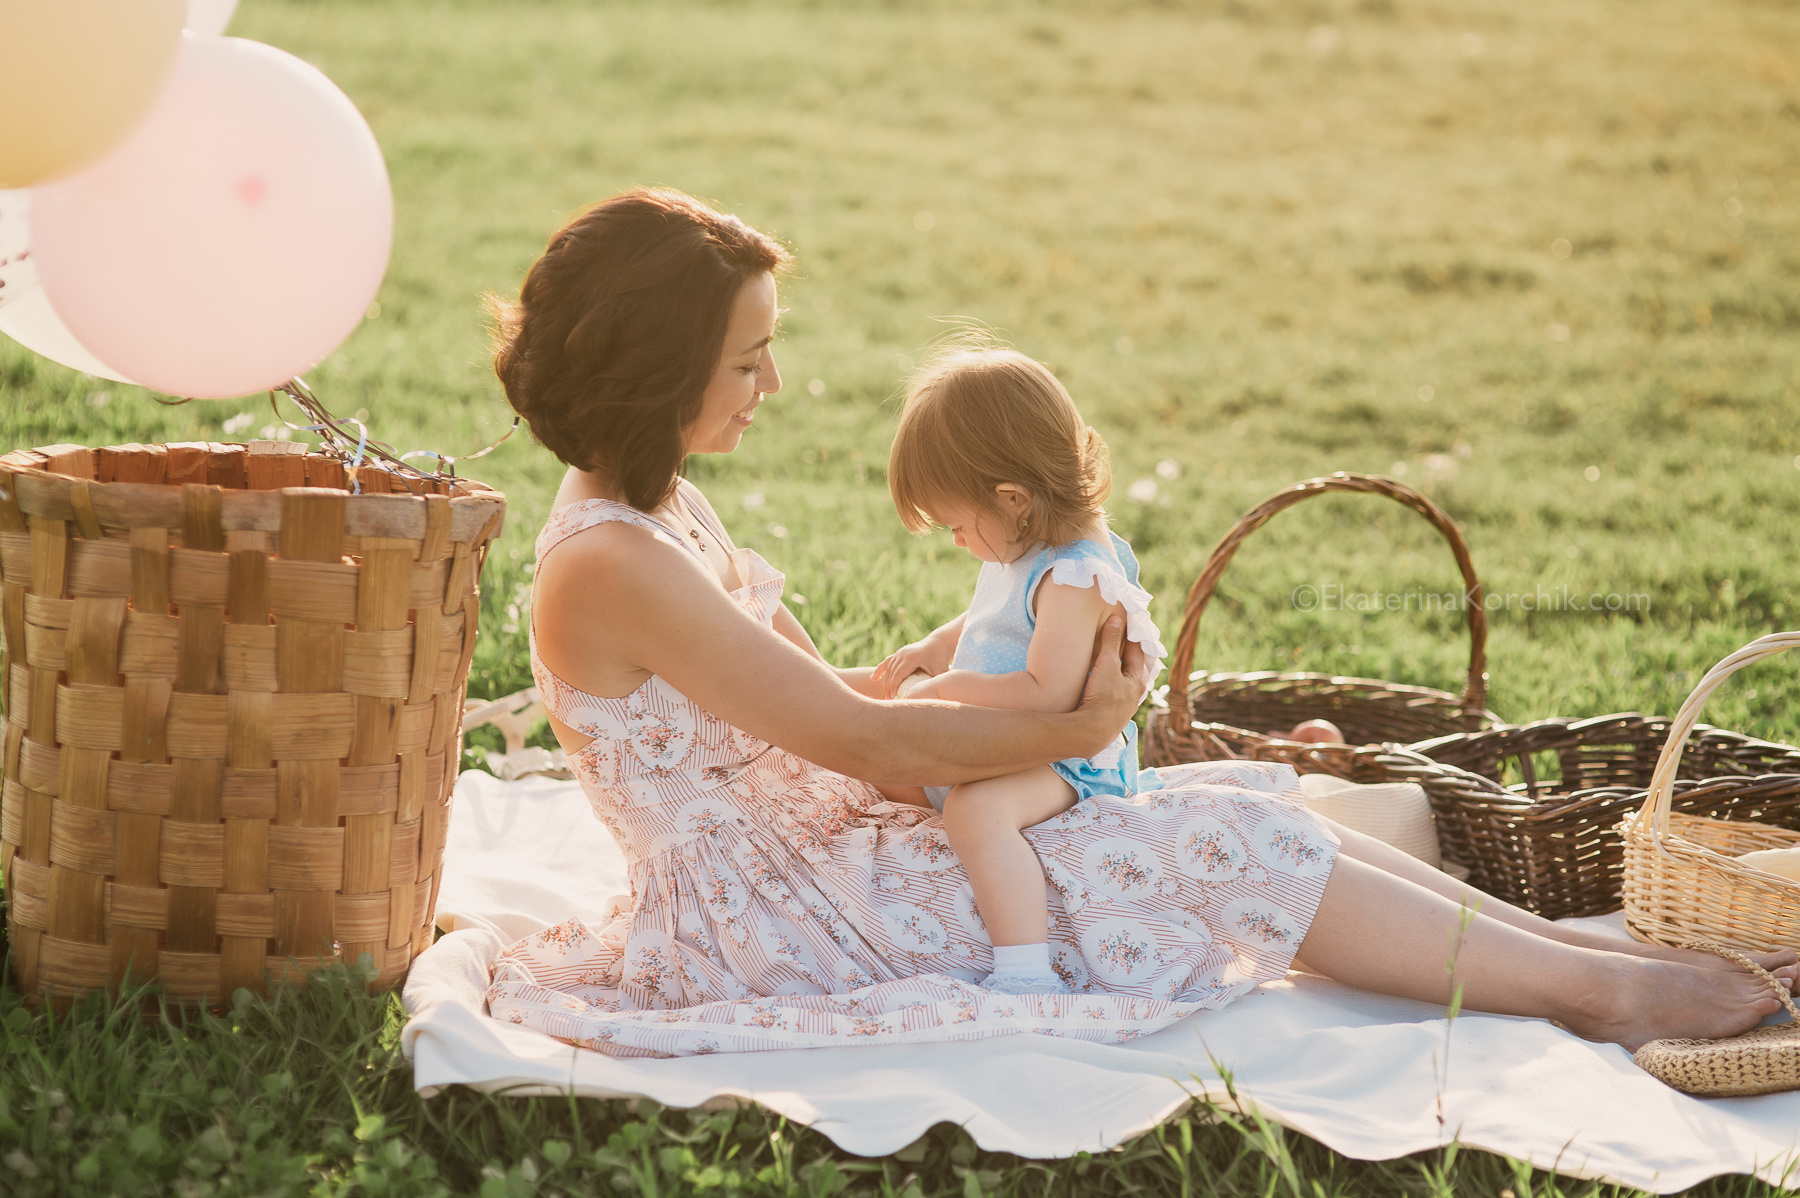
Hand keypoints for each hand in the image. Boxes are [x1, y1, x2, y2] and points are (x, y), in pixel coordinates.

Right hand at [872, 637, 953, 697]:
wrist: (938, 643)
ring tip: (886, 696)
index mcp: (911, 658)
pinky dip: (880, 670)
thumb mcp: (940, 671)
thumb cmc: (940, 659)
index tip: (892, 699)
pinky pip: (887, 662)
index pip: (898, 675)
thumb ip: (937, 682)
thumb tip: (934, 698)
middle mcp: (903, 654)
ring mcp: (899, 652)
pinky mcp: (898, 653)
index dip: (893, 687)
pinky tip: (873, 678)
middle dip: (888, 688)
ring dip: (885, 683)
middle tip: (888, 701)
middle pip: (891, 673)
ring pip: (888, 669)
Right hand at [1072, 616, 1153, 756]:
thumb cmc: (1103, 697)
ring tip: (1124, 662)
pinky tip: (1112, 686)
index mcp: (1138, 679)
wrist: (1093, 731)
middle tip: (1133, 641)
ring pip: (1130, 683)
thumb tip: (1117, 619)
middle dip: (1136, 655)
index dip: (1134, 636)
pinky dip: (1118, 684)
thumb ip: (1111, 641)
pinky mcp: (1115, 715)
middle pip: (1139, 669)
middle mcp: (1136, 693)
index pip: (1139, 651)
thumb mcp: (1107, 665)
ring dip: (1127, 671)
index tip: (1131, 623)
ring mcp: (1126, 705)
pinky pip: (1120, 694)